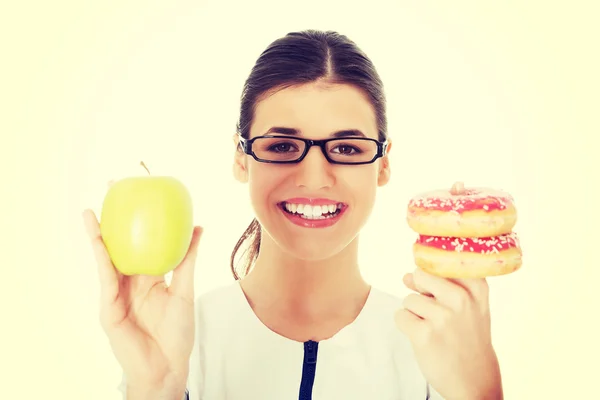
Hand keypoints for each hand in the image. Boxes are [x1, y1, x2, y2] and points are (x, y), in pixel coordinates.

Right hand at [82, 204, 201, 390]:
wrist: (168, 366)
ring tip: (91, 211)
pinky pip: (106, 278)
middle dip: (113, 220)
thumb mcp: (185, 289)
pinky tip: (98, 240)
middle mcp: (131, 282)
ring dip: (97, 236)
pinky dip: (101, 258)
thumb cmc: (178, 333)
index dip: (138, 221)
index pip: (141, 243)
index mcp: (149, 277)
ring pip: (106, 259)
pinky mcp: (109, 307)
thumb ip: (188, 260)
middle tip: (111, 191)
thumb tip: (199, 228)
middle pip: (120, 246)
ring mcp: (117, 293)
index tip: (138, 195)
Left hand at [395, 268, 502, 399]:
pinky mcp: (424, 334)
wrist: (475, 378)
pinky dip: (407, 327)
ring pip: (408, 299)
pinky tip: (425, 338)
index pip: (442, 260)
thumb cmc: (467, 336)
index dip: (433, 270)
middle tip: (437, 314)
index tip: (439, 284)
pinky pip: (400, 316)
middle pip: (419, 274)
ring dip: (415, 314)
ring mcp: (443, 317)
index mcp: (475, 286)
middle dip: (421, 292)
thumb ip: (440, 284)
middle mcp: (461, 299)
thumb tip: (407, 276)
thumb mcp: (468, 305)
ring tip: (435, 330)